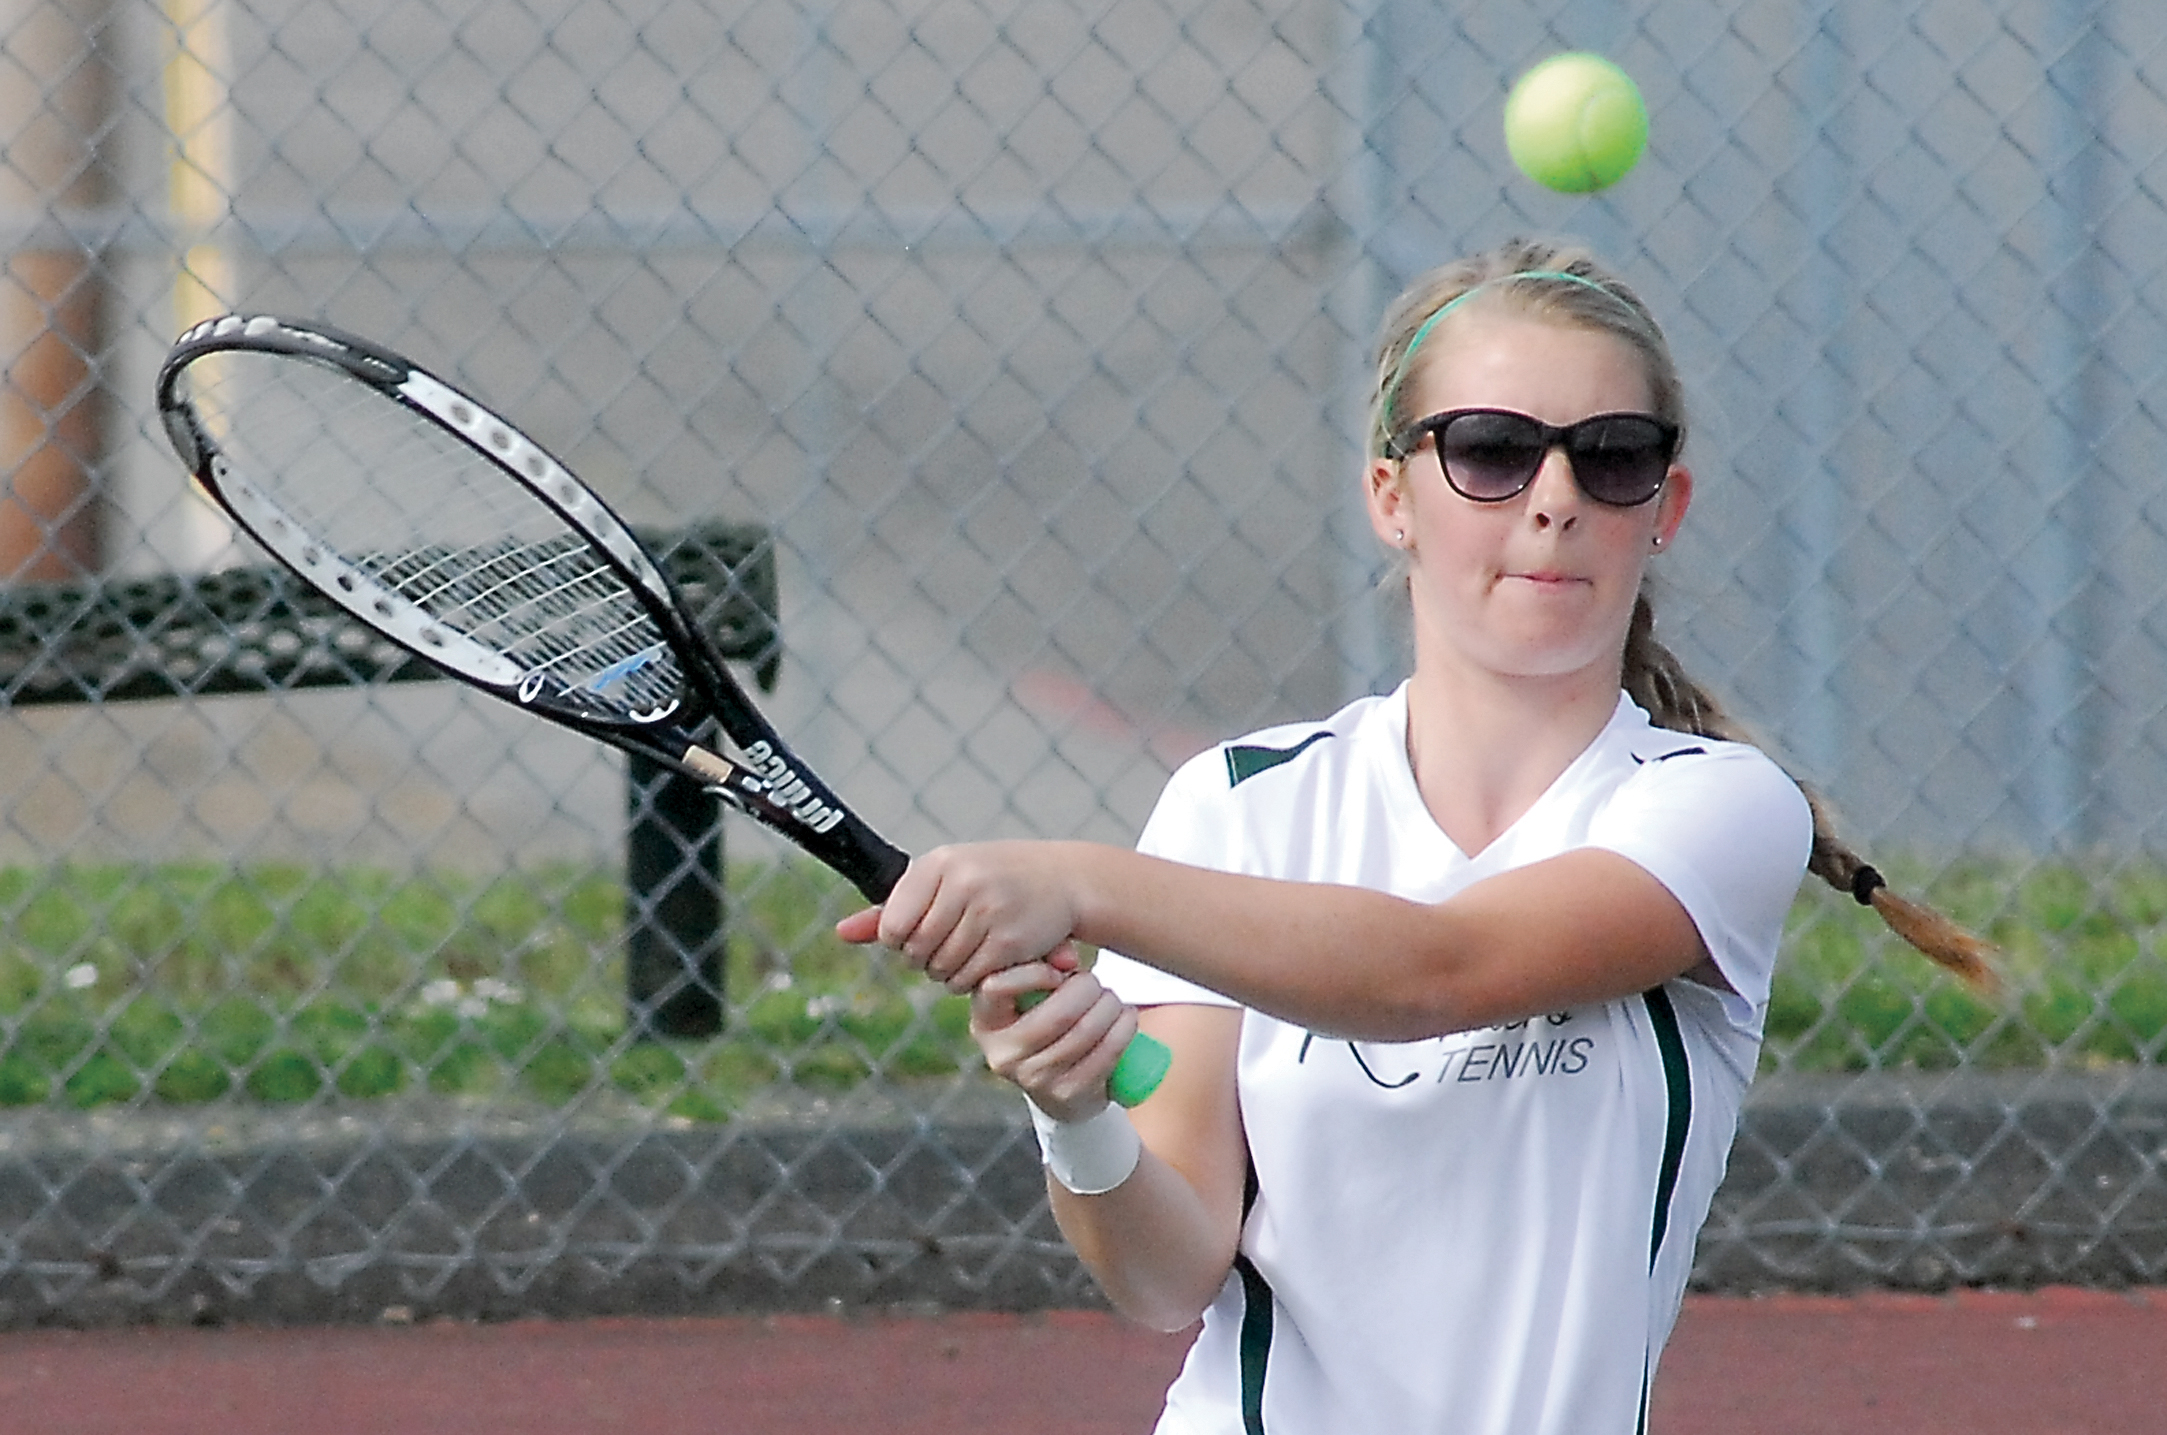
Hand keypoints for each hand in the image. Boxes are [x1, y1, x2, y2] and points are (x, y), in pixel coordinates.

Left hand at [834, 842, 1086, 992]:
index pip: (892, 926)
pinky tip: (983, 961)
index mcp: (939, 863)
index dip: (898, 940)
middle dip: (923, 959)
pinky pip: (970, 980)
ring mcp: (989, 912)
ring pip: (942, 969)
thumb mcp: (941, 880)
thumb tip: (841, 933)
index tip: (916, 933)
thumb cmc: (990, 879)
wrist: (1062, 880)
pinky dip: (970, 981)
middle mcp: (963, 883)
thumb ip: (891, 908)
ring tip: (965, 951)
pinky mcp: (1010, 942)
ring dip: (947, 973)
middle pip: (915, 951)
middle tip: (942, 946)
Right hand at [970, 963, 1139, 1122]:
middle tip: (1095, 984)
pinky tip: (1126, 1017)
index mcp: (986, 1023)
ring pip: (1085, 1032)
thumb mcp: (1033, 990)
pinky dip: (1123, 1029)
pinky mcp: (1067, 1094)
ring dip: (1109, 1007)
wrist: (1060, 1084)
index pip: (996, 989)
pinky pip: (1105, 1054)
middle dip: (1087, 990)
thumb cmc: (1045, 1018)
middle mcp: (1003, 1055)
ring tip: (1112, 1000)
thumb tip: (1069, 960)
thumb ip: (1045, 960)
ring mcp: (1035, 1080)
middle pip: (1056, 1015)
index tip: (1058, 971)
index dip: (1032, 973)